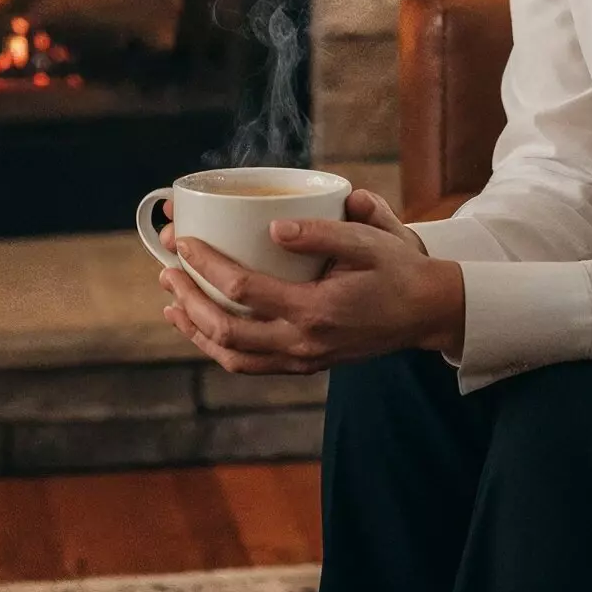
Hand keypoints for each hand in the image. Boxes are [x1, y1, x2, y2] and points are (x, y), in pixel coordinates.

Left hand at [158, 188, 464, 373]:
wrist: (425, 312)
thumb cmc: (397, 269)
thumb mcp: (370, 241)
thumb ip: (323, 233)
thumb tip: (275, 227)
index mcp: (317, 310)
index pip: (244, 291)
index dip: (207, 266)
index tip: (185, 241)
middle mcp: (303, 343)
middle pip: (226, 331)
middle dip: (188, 299)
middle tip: (166, 267)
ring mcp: (301, 359)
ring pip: (231, 356)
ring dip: (195, 328)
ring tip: (171, 299)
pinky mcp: (302, 363)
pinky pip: (247, 364)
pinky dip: (217, 347)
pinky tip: (202, 325)